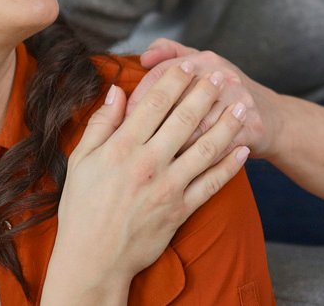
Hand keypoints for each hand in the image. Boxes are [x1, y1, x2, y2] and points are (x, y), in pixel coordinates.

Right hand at [43, 62, 249, 299]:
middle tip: (222, 74)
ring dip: (227, 125)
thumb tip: (117, 90)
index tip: (189, 64)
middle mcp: (148, 163)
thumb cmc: (83, 208)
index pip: (154, 103)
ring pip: (205, 149)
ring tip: (241, 106)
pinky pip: (212, 184)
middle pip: (185, 119)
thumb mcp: (81, 160)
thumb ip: (101, 123)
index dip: (175, 79)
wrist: (93, 259)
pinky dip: (230, 167)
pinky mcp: (180, 210)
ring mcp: (167, 188)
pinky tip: (243, 150)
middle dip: (206, 93)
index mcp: (121, 147)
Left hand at [132, 39, 281, 158]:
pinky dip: (196, 160)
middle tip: (134, 141)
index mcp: (205, 59)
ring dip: (173, 147)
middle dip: (153, 124)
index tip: (127, 114)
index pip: (164, 73)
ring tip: (151, 160)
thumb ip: (171, 54)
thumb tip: (145, 56)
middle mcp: (222, 76)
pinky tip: (178, 170)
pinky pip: (216, 148)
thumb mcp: (203, 63)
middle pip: (178, 100)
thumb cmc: (226, 92)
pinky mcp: (249, 129)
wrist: (274, 119)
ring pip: (195, 128)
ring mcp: (238, 101)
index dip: (142, 94)